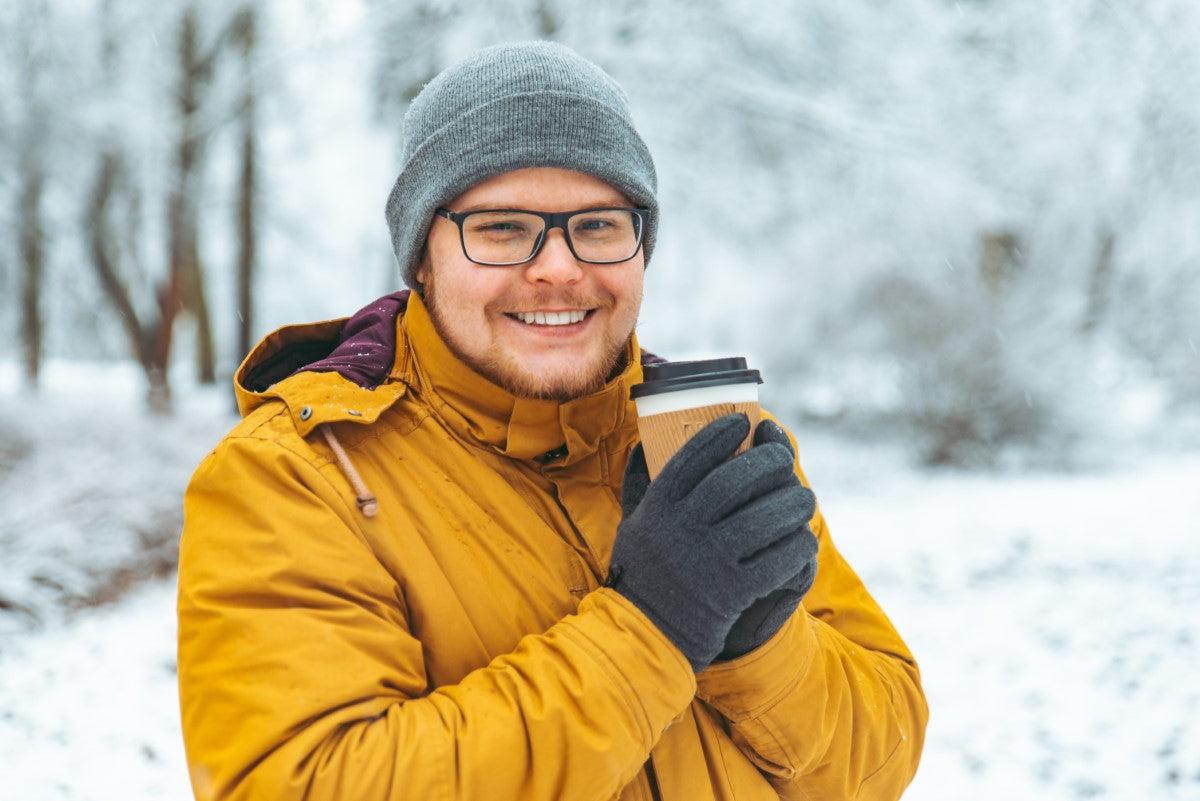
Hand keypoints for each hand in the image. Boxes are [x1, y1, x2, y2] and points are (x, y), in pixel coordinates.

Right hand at [608, 414, 814, 671]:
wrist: (647, 637)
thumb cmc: (643, 575)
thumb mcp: (631, 526)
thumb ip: (638, 486)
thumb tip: (642, 445)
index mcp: (658, 508)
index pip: (692, 456)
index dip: (720, 434)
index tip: (742, 421)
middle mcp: (681, 528)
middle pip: (735, 480)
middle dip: (768, 462)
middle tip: (785, 458)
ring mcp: (707, 559)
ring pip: (764, 518)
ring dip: (793, 504)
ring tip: (804, 499)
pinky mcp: (731, 591)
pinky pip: (778, 559)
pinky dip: (797, 547)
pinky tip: (802, 542)